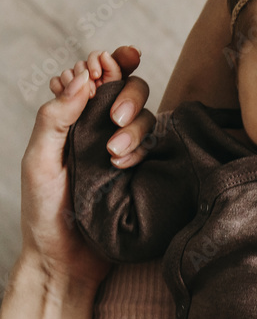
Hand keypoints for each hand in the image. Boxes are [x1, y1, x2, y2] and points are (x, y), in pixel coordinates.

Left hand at [22, 46, 149, 288]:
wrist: (66, 261)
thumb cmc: (44, 213)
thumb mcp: (39, 161)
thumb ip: (55, 118)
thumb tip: (82, 77)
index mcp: (70, 120)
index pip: (95, 79)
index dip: (111, 63)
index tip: (122, 57)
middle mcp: (98, 130)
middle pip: (129, 91)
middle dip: (127, 95)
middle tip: (113, 118)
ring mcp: (123, 150)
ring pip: (146, 118)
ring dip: (134, 128)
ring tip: (114, 156)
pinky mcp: (142, 172)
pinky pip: (155, 147)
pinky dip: (141, 149)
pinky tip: (124, 167)